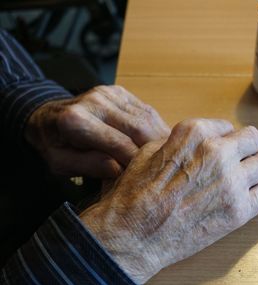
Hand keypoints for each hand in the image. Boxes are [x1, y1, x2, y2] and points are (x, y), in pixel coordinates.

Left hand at [25, 85, 169, 177]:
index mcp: (77, 121)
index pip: (120, 144)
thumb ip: (89, 165)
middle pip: (139, 128)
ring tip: (170, 155)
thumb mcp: (61, 163)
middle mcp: (96, 101)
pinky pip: (145, 109)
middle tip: (167, 168)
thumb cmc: (54, 144)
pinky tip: (160, 140)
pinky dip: (155, 126)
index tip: (150, 178)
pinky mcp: (119, 91)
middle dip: (156, 149)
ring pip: (146, 117)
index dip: (139, 163)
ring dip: (160, 137)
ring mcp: (109, 93)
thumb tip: (120, 169)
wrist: (46, 115)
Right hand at [80, 119, 257, 283]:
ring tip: (257, 171)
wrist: (134, 233)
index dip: (227, 136)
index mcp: (194, 134)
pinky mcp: (238, 210)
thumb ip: (180, 142)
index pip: (227, 126)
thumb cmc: (137, 193)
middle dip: (257, 144)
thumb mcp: (150, 151)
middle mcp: (217, 152)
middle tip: (256, 151)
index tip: (228, 144)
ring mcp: (231, 181)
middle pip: (255, 139)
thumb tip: (198, 144)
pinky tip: (257, 189)